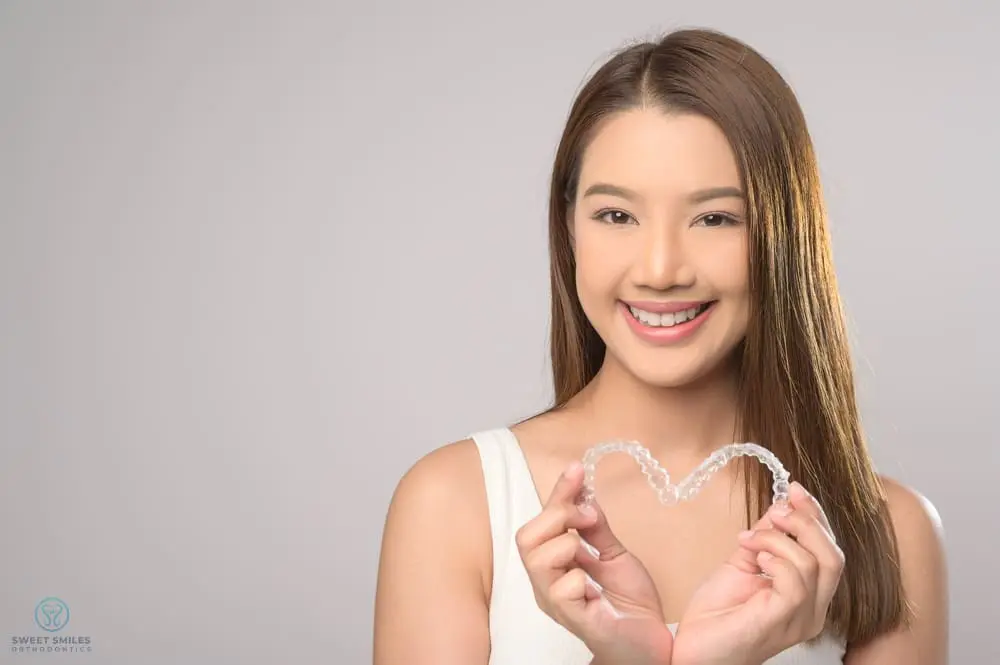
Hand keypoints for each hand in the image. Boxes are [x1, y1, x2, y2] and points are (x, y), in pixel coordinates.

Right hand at [515, 461, 673, 664]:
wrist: (653, 645)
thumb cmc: (629, 606)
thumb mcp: (615, 555)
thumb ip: (597, 528)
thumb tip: (584, 492)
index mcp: (554, 566)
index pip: (541, 521)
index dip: (558, 493)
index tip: (576, 469)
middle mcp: (547, 584)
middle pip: (525, 538)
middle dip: (558, 517)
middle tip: (589, 520)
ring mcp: (557, 604)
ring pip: (537, 561)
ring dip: (567, 545)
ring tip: (590, 557)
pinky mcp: (574, 621)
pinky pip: (560, 591)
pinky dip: (579, 579)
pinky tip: (595, 589)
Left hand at [671, 482, 844, 664]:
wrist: (695, 650)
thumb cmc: (717, 615)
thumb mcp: (743, 564)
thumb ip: (765, 538)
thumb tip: (779, 506)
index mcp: (808, 596)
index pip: (830, 551)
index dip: (816, 516)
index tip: (794, 488)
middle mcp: (812, 610)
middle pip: (834, 556)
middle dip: (806, 521)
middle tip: (775, 510)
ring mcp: (800, 619)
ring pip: (816, 564)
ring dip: (779, 539)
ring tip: (750, 539)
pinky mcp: (781, 622)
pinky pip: (795, 583)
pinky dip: (776, 558)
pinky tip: (755, 557)